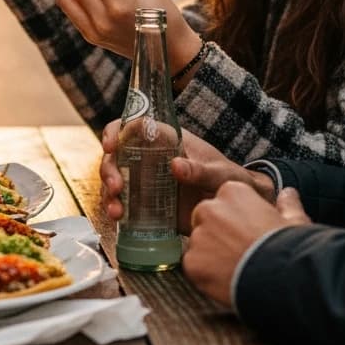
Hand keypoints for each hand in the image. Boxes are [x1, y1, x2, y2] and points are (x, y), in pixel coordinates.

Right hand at [100, 125, 273, 230]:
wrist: (235, 209)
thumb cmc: (231, 181)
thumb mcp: (221, 174)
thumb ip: (201, 170)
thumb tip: (175, 166)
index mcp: (166, 140)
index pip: (132, 126)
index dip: (116, 132)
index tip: (111, 146)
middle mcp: (149, 157)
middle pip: (116, 155)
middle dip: (109, 170)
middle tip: (117, 188)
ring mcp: (145, 180)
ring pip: (115, 179)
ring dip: (108, 193)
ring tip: (117, 212)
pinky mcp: (146, 203)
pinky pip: (122, 202)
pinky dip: (115, 208)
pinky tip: (118, 219)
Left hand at [183, 183, 310, 306]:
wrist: (283, 280)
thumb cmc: (289, 250)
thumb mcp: (295, 222)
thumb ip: (288, 205)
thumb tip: (289, 194)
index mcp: (233, 192)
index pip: (224, 202)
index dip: (236, 221)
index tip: (246, 233)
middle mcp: (210, 208)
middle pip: (205, 220)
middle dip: (218, 235)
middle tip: (239, 252)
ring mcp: (198, 234)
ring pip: (199, 244)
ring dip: (211, 255)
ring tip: (236, 268)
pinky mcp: (192, 261)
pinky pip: (194, 266)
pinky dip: (206, 275)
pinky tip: (227, 280)